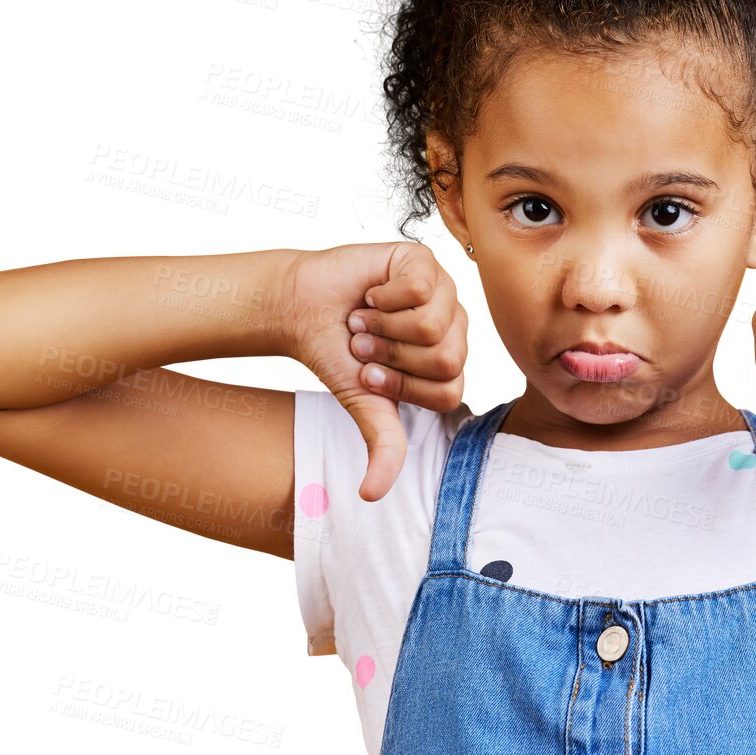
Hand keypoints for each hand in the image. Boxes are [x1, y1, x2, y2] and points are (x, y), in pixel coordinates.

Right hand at [280, 242, 467, 501]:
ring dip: (383, 328)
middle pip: (445, 359)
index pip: (449, 389)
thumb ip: (383, 445)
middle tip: (365, 346)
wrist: (302, 309)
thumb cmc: (339, 353)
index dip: (402, 386)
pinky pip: (419, 287)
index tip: (371, 375)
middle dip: (392, 358)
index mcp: (449, 362)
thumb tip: (372, 495)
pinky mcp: (423, 259)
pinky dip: (382, 297)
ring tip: (364, 321)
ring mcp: (443, 290)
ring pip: (433, 324)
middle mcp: (454, 326)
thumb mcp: (365, 404)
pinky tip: (371, 295)